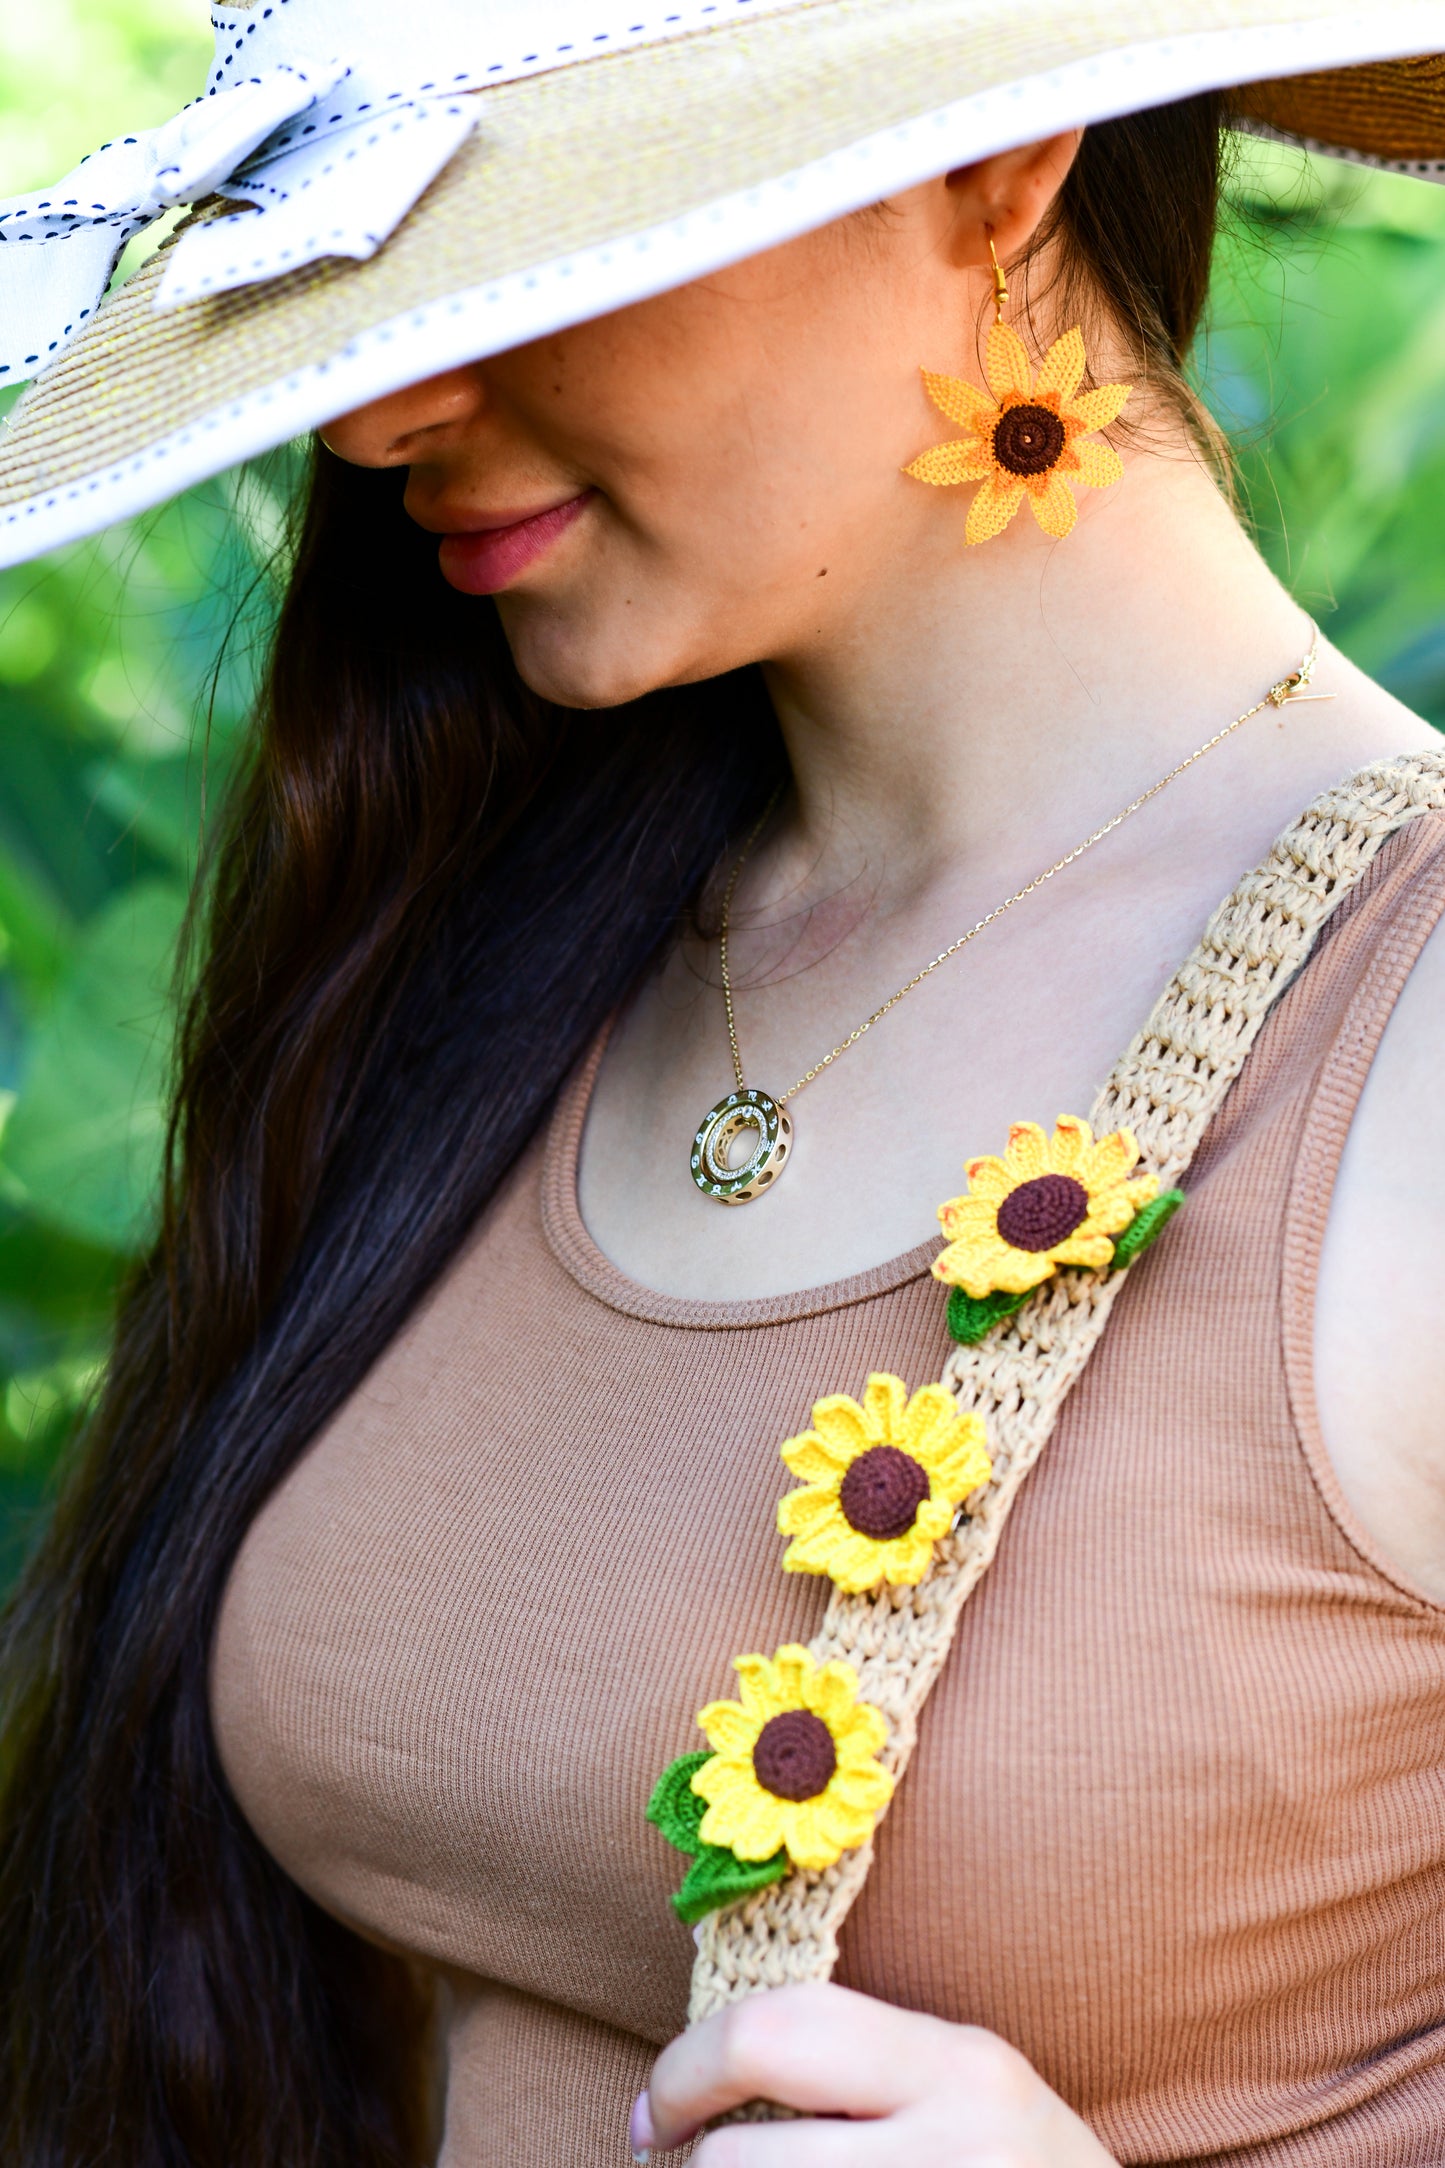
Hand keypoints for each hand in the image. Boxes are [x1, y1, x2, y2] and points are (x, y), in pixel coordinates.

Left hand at [631, 1982, 1116, 2164]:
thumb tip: (700, 2066)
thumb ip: (856, 2064)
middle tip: (676, 2163)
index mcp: (960, 2069)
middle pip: (741, 2161)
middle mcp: (954, 2151)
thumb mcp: (962, 2091)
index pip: (776, 2031)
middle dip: (692, 2166)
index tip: (659, 2108)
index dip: (684, 2067)